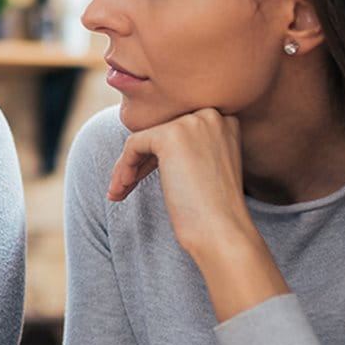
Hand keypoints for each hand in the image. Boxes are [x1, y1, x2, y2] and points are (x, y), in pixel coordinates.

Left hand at [108, 108, 287, 320]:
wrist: (222, 230)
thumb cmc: (214, 210)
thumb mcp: (206, 167)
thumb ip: (188, 148)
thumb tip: (146, 142)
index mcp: (224, 120)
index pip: (177, 130)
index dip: (156, 156)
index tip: (142, 179)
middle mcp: (211, 114)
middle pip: (159, 132)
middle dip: (139, 161)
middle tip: (125, 187)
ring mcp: (192, 122)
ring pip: (143, 138)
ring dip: (126, 166)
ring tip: (119, 193)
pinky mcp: (171, 135)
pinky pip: (133, 145)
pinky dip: (123, 167)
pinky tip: (122, 189)